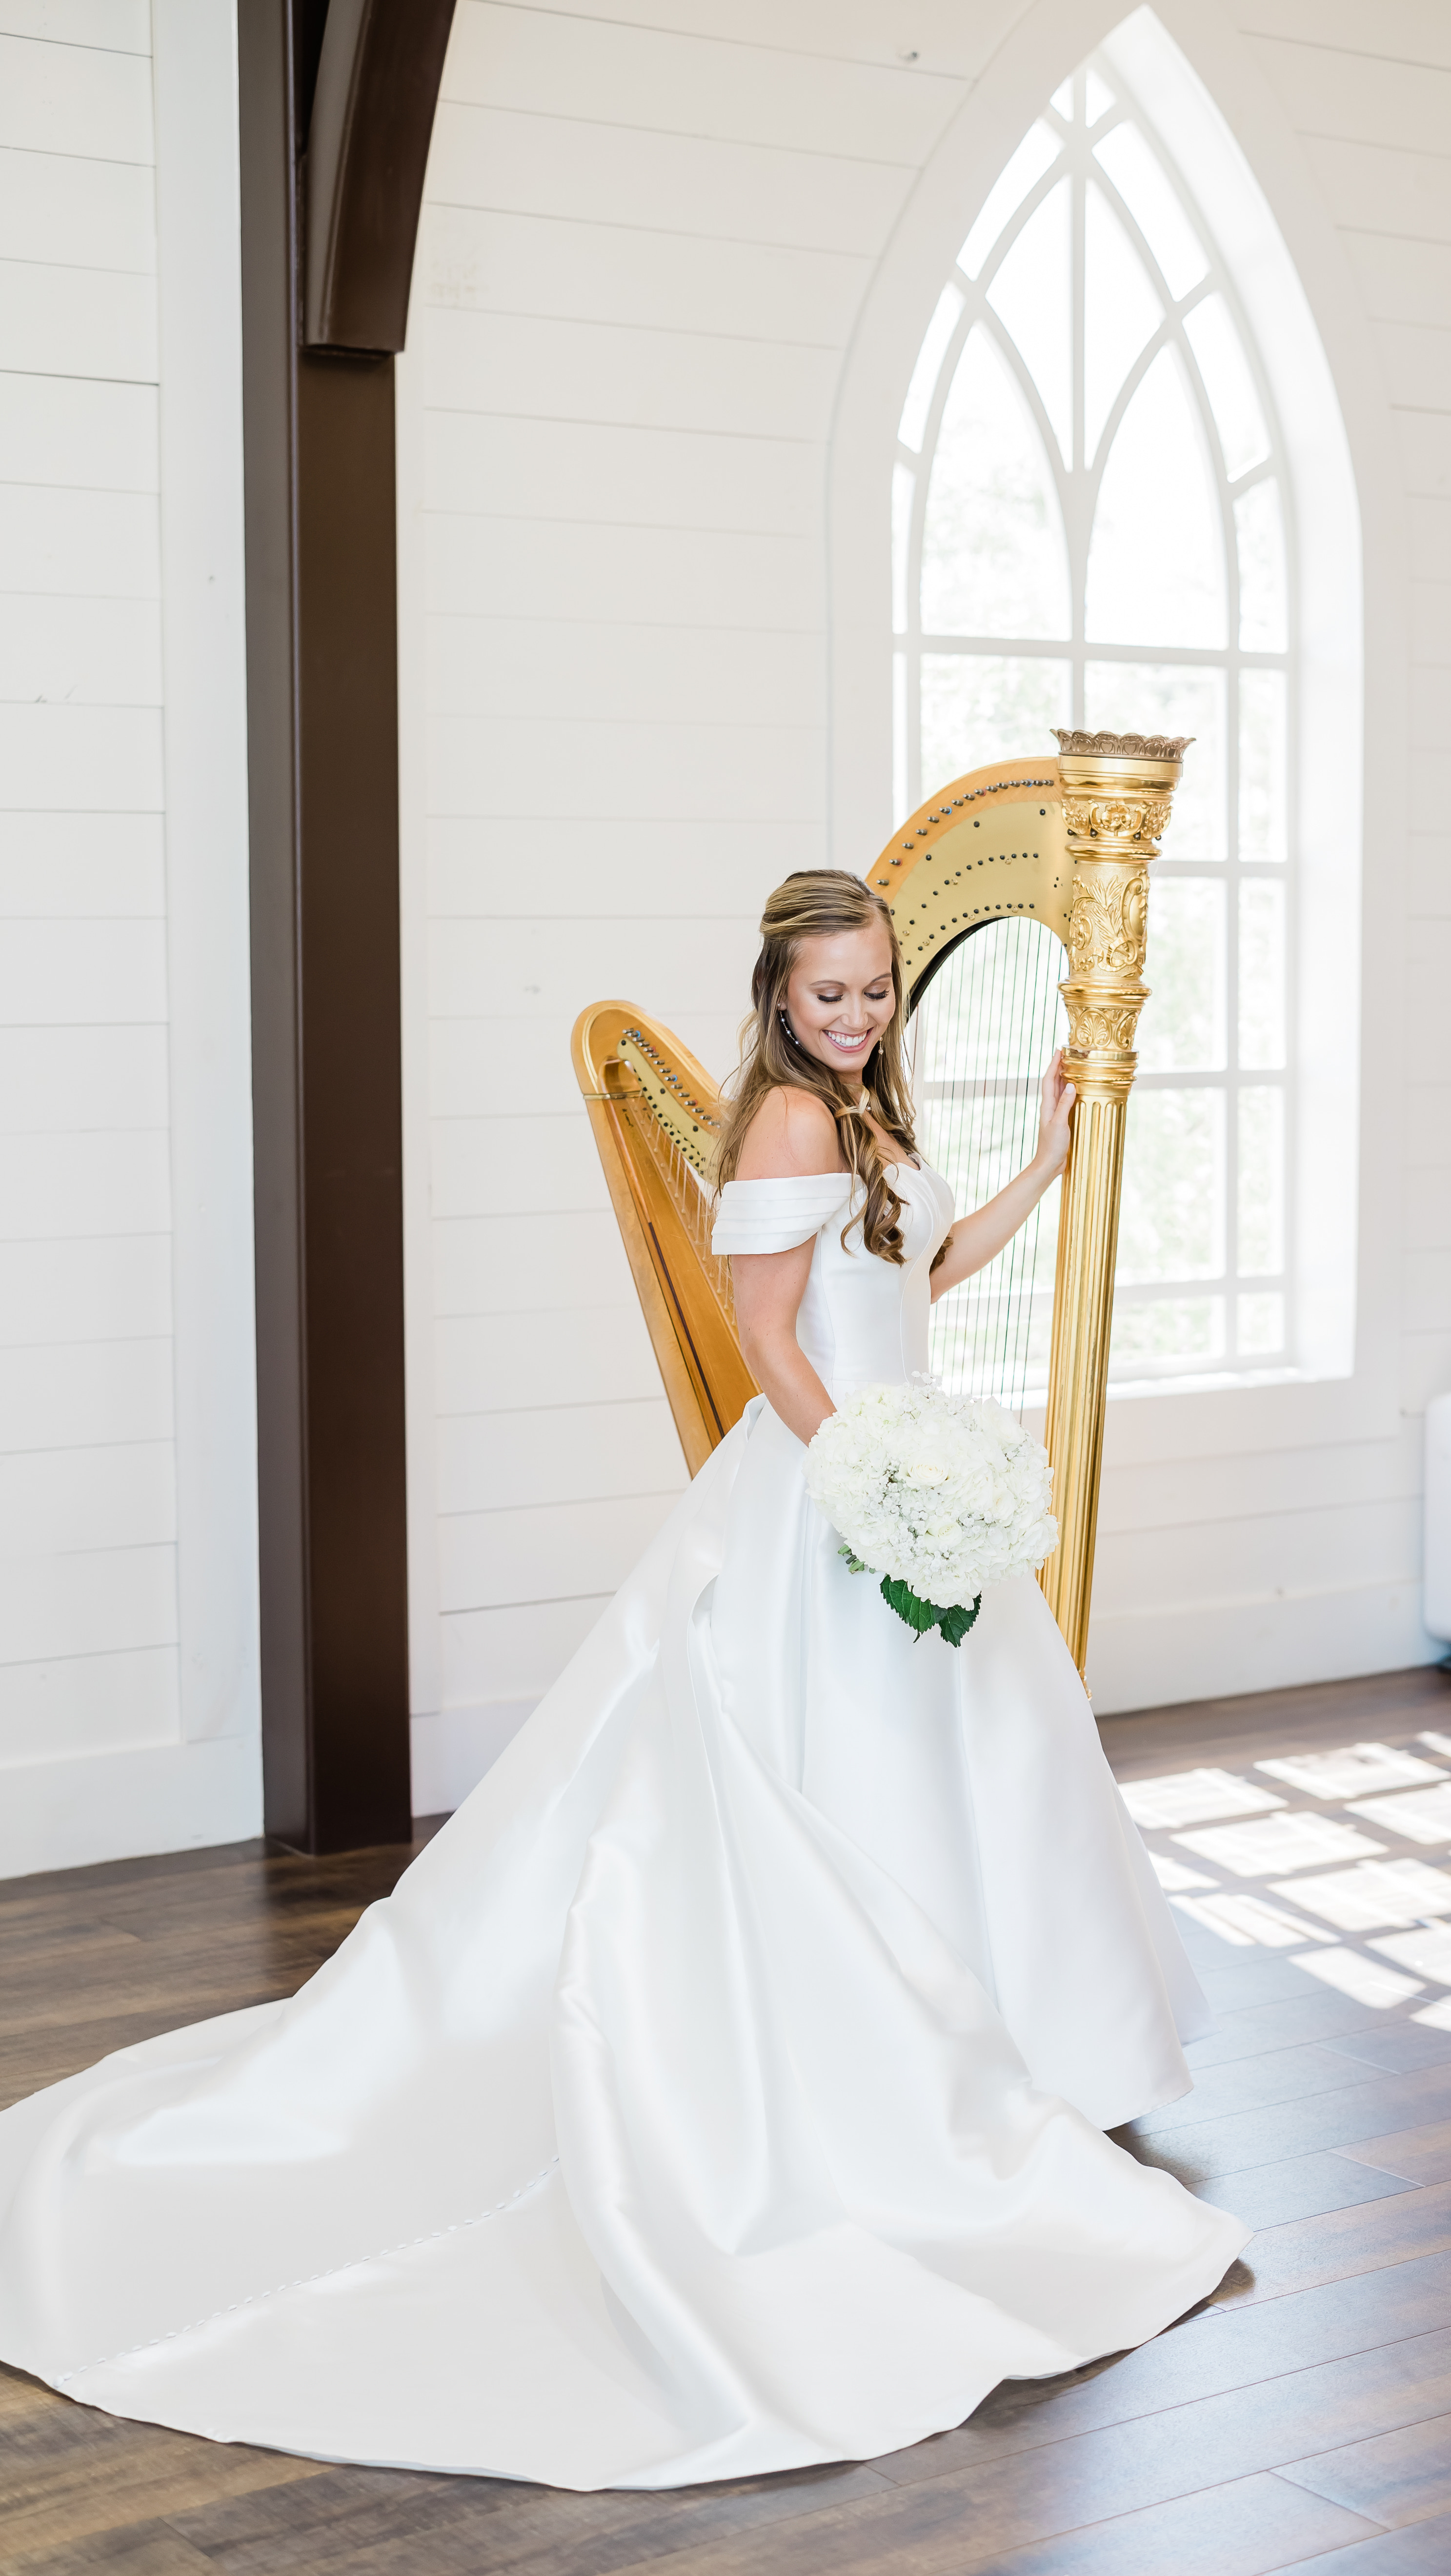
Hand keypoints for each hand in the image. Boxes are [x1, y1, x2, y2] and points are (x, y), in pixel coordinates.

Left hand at [1035, 1049, 1075, 1177]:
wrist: (1048, 1164)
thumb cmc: (1052, 1146)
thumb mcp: (1059, 1124)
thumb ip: (1064, 1104)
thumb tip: (1070, 1085)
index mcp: (1047, 1106)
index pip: (1049, 1080)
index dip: (1053, 1065)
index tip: (1059, 1051)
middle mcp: (1050, 1107)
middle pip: (1053, 1082)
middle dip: (1059, 1066)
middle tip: (1067, 1053)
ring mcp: (1055, 1113)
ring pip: (1059, 1090)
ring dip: (1064, 1076)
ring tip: (1072, 1065)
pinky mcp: (1061, 1120)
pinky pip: (1065, 1100)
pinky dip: (1069, 1091)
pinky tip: (1076, 1089)